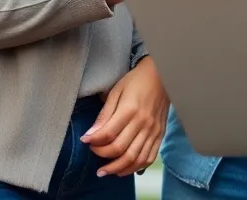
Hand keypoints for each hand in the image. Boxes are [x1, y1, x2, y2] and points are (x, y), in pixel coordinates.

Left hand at [81, 58, 168, 176]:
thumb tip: (90, 135)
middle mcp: (143, 123)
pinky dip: (136, 167)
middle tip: (93, 154)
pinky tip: (124, 169)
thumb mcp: (116, 91)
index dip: (94, 141)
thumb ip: (105, 114)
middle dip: (102, 156)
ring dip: (118, 168)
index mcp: (130, 110)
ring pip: (134, 158)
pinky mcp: (160, 134)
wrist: (162, 75)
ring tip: (105, 171)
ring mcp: (153, 130)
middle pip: (120, 149)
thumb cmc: (136, 81)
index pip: (108, 134)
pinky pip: (149, 157)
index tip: (85, 141)